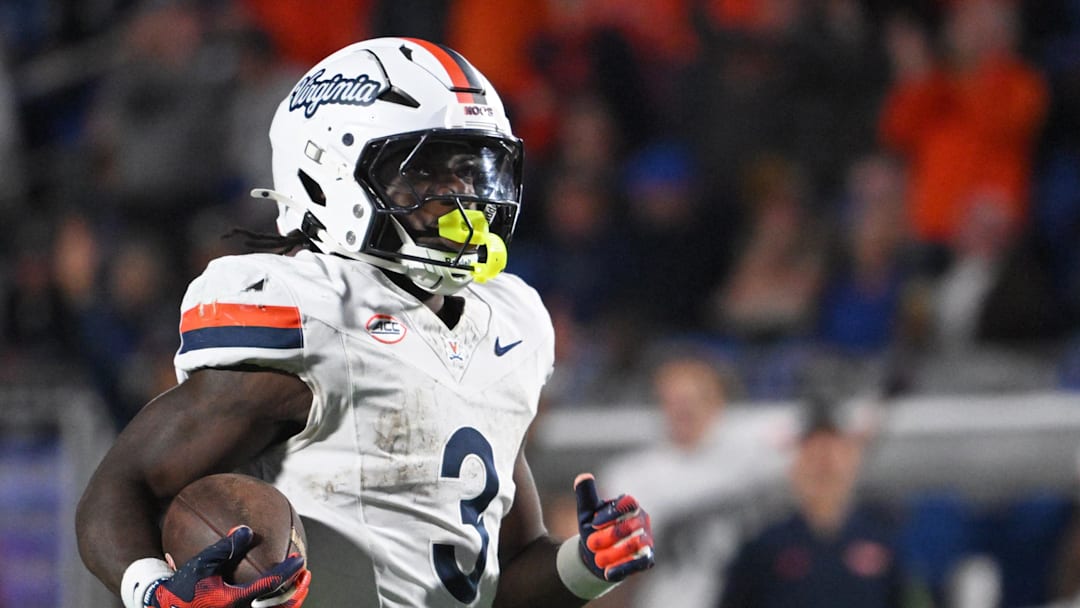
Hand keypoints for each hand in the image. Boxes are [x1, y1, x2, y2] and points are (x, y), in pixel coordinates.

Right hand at [148, 526, 309, 607]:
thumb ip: (225, 547)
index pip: (271, 585)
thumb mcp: (201, 565)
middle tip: (306, 576)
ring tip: (298, 587)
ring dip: (289, 602)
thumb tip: (246, 529)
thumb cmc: (183, 588)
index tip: (300, 560)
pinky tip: (275, 595)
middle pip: (280, 607)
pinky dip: (274, 606)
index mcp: (235, 600)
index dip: (289, 572)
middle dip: (298, 592)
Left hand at [573, 473, 653, 581]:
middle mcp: (642, 520)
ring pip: (637, 544)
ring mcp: (647, 540)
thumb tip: (583, 476)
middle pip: (631, 525)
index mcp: (630, 506)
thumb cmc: (593, 530)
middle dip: (609, 536)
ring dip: (615, 553)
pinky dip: (624, 568)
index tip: (593, 523)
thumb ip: (586, 495)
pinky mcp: (647, 559)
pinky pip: (641, 563)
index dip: (612, 513)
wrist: (595, 555)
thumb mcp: (586, 512)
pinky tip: (608, 574)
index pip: (629, 503)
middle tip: (590, 543)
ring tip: (597, 560)